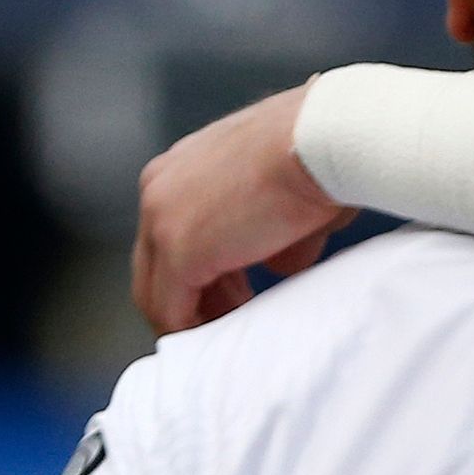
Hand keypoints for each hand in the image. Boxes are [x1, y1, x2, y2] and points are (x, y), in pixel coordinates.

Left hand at [130, 85, 353, 333]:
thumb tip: (278, 267)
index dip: (201, 275)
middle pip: (153, 268)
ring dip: (194, 319)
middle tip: (233, 319)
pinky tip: (228, 337)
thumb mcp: (290, 198)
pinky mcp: (180, 253)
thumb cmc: (319, 153)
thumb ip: (275, 236)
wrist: (320, 138)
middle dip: (194, 302)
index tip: (236, 295)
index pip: (168, 237)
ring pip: (155, 293)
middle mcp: (158, 191)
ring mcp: (162, 222)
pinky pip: (173, 311)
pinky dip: (196, 331)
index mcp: (179, 170)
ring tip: (234, 331)